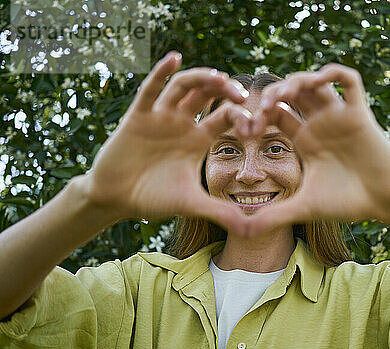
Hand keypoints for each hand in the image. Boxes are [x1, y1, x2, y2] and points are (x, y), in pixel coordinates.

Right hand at [81, 52, 252, 234]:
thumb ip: (221, 213)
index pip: (225, 117)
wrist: (116, 199)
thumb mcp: (192, 205)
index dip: (241, 117)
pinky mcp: (138, 116)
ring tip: (220, 77)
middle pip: (208, 95)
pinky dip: (161, 72)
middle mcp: (182, 123)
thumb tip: (251, 232)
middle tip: (242, 95)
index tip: (255, 125)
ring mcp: (161, 117)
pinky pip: (150, 89)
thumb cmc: (154, 199)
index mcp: (198, 139)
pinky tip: (175, 57)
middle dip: (226, 91)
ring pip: (184, 87)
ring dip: (202, 78)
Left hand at [245, 64, 389, 234]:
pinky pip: (349, 81)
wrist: (385, 203)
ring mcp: (339, 117)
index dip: (258, 115)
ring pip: (315, 83)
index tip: (246, 128)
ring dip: (297, 80)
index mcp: (306, 141)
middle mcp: (320, 124)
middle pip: (292, 94)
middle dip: (272, 94)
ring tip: (283, 94)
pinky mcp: (359, 113)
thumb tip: (244, 233)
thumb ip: (274, 217)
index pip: (276, 115)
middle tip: (260, 108)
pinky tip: (318, 80)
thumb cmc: (347, 203)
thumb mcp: (303, 208)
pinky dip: (333, 72)